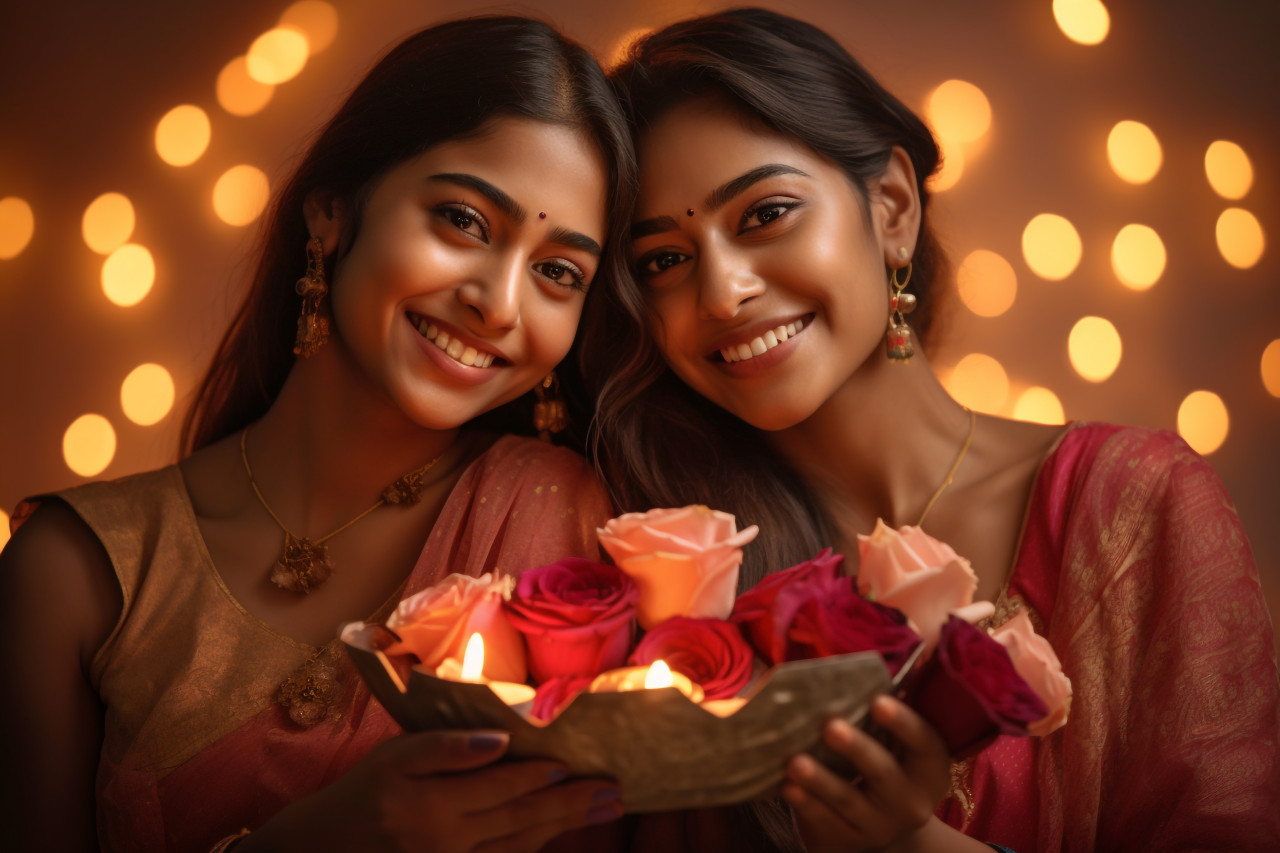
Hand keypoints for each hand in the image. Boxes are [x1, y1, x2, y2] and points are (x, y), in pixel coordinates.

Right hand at [241, 730, 622, 852]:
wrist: (324, 848)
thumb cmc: (364, 791)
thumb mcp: (397, 756)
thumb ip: (448, 748)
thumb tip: (501, 740)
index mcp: (435, 806)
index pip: (503, 788)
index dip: (542, 778)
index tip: (579, 767)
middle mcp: (449, 841)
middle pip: (522, 821)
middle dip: (572, 806)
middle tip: (614, 793)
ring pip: (520, 846)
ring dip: (564, 827)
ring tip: (602, 810)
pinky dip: (533, 847)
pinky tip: (557, 833)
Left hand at [781, 696, 951, 852]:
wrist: (880, 823)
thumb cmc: (882, 762)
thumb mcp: (895, 746)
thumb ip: (878, 716)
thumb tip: (845, 673)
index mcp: (928, 768)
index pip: (923, 742)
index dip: (902, 722)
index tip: (877, 700)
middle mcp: (911, 801)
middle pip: (883, 772)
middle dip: (856, 748)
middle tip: (830, 726)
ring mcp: (881, 826)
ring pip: (848, 800)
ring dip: (820, 780)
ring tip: (795, 761)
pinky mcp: (850, 841)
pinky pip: (825, 822)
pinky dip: (805, 804)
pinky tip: (787, 786)